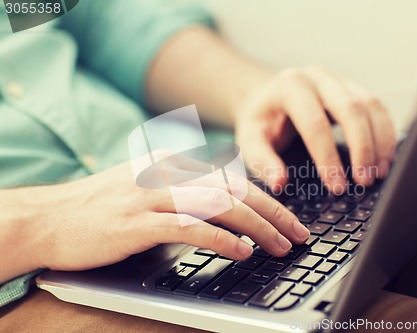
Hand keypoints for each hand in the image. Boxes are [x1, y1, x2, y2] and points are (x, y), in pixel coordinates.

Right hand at [25, 156, 309, 271]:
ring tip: (281, 246)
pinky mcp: (138, 222)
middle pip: (235, 191)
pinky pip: (191, 228)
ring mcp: (152, 196)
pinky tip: (242, 252)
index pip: (232, 180)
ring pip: (220, 207)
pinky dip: (222, 240)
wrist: (49, 217)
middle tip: (298, 234)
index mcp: (173, 164)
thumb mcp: (146, 188)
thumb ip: (182, 191)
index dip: (267, 201)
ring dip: (257, 228)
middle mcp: (167, 173)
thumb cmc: (100, 207)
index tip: (288, 219)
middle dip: (274, 214)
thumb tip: (224, 206)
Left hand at [234, 66, 396, 192]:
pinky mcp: (354, 89)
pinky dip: (386, 135)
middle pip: (350, 109)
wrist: (268, 98)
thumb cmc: (261, 122)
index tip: (336, 186)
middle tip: (364, 182)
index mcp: (290, 86)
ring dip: (380, 142)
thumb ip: (262, 161)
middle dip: (362, 148)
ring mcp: (339, 80)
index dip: (327, 157)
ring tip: (379, 174)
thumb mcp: (250, 140)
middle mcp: (317, 77)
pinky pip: (378, 109)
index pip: (314, 123)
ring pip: (370, 106)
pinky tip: (384, 159)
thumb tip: (280, 183)